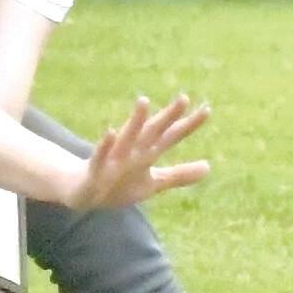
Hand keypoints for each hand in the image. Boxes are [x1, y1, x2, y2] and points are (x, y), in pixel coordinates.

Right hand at [68, 94, 209, 209]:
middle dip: (167, 116)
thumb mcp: (154, 183)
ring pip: (127, 137)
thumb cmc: (120, 185)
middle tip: (184, 98)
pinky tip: (110, 132)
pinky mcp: (96, 169)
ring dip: (135, 121)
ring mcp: (114, 158)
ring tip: (143, 101)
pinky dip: (105, 145)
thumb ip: (179, 175)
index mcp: (148, 153)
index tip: (207, 110)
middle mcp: (133, 150)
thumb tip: (209, 167)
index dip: (189, 125)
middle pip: (153, 131)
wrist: (84, 194)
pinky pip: (100, 155)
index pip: (172, 136)